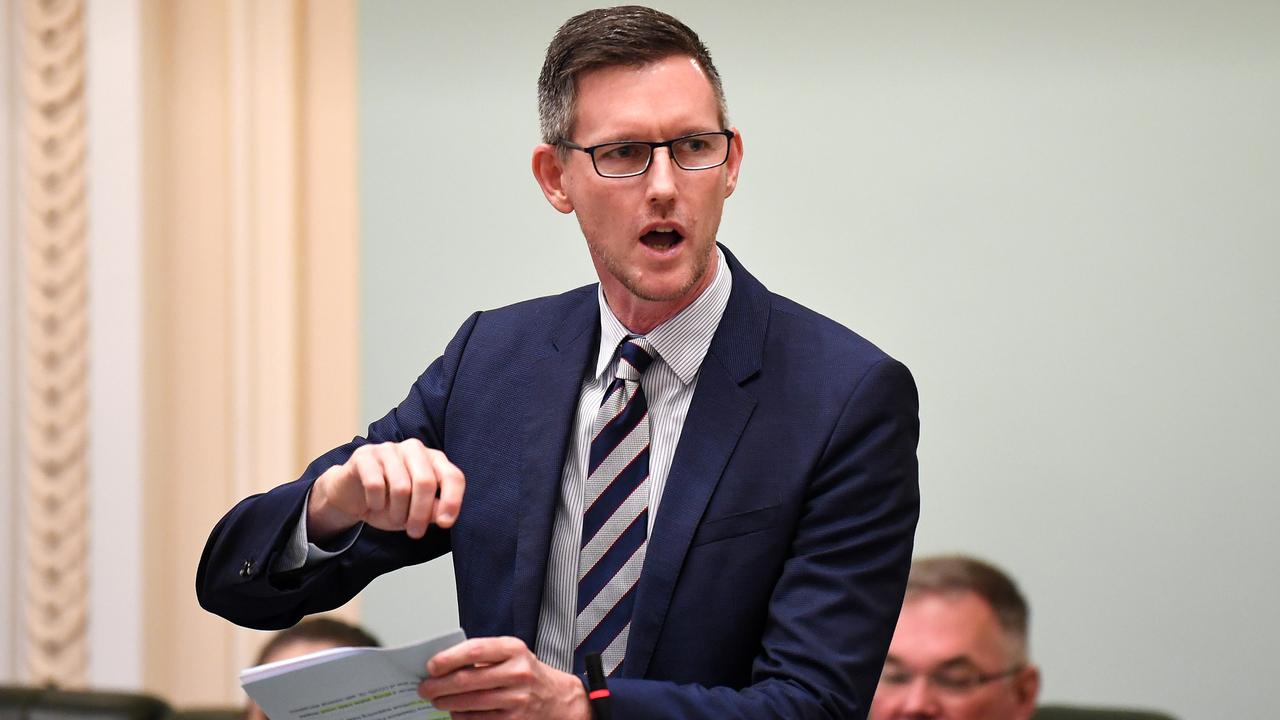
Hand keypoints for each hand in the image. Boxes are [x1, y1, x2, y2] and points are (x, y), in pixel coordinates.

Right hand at [307, 439, 464, 540]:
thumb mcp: (415, 511)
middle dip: (421, 513)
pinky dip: (376, 502)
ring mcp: (389, 449)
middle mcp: (414, 449)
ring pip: (401, 486)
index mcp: (433, 459)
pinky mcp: (364, 455)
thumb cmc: (389, 502)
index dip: (452, 500)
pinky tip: (374, 505)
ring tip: (394, 518)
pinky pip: (375, 483)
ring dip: (398, 512)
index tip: (445, 523)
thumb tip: (444, 516)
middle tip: (415, 533)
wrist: (351, 496)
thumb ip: (433, 511)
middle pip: (426, 482)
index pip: (453, 476)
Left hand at [419, 637, 589, 719]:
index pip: (474, 651)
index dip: (448, 659)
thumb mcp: (512, 655)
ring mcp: (517, 698)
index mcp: (513, 649)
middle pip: (467, 680)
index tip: (431, 666)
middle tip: (425, 688)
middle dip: (439, 686)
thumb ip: (484, 657)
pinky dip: (462, 717)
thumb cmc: (529, 673)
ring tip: (436, 701)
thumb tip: (446, 665)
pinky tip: (455, 713)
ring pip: (470, 703)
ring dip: (447, 703)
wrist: (559, 699)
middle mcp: (517, 672)